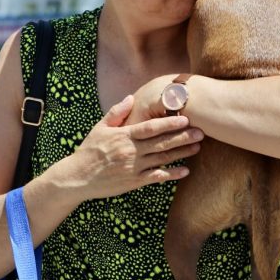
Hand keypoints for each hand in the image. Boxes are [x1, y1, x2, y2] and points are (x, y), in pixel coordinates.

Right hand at [59, 95, 202, 200]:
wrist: (77, 177)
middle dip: (182, 137)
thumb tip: (131, 98)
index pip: (150, 128)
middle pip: (161, 143)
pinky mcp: (134, 182)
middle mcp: (131, 151)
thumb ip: (116, 113)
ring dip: (181, 153)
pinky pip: (156, 177)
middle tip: (201, 131)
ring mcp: (134, 167)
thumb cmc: (89, 150)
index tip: (185, 118)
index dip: (169, 123)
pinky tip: (185, 171)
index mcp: (124, 136)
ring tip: (197, 147)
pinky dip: (171, 174)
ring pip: (162, 159)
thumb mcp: (99, 128)